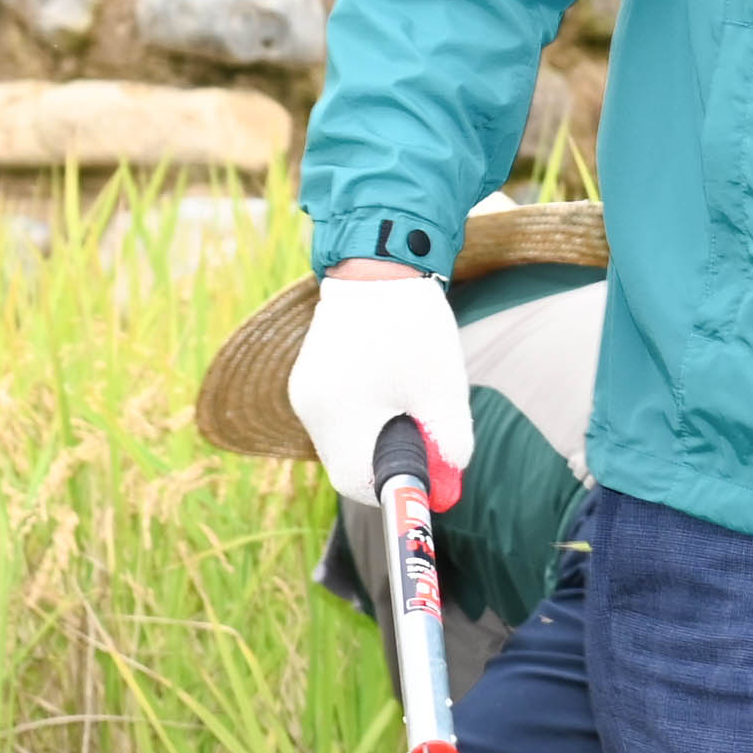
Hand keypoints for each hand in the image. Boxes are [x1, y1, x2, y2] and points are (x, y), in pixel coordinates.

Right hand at [286, 262, 470, 508]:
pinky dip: (366, 412)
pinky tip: (388, 378)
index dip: (395, 488)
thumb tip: (445, 488)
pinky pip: (337, 414)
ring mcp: (304, 390)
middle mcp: (310, 407)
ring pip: (344, 438)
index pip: (358, 483)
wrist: (379, 264)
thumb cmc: (415, 327)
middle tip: (425, 430)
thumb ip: (449, 446)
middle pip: (349, 463)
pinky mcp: (308, 377)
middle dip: (390, 457)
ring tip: (407, 392)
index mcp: (337, 415)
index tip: (426, 474)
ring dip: (378, 433)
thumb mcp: (444, 391)